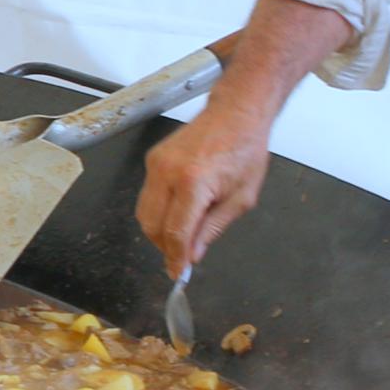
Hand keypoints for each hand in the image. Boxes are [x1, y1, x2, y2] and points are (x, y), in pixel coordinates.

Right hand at [138, 106, 273, 276]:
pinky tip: (178, 211)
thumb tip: (193, 254)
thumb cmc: (245, 152)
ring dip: (158, 230)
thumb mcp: (241, 199)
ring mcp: (155, 164)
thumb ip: (213, 229)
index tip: (178, 274)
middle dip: (164, 246)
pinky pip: (147, 195)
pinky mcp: (151, 159)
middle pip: (152, 225)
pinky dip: (159, 211)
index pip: (175, 231)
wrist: (235, 115)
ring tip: (181, 235)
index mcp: (194, 183)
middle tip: (181, 257)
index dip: (175, 257)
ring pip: (144, 212)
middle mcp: (167, 172)